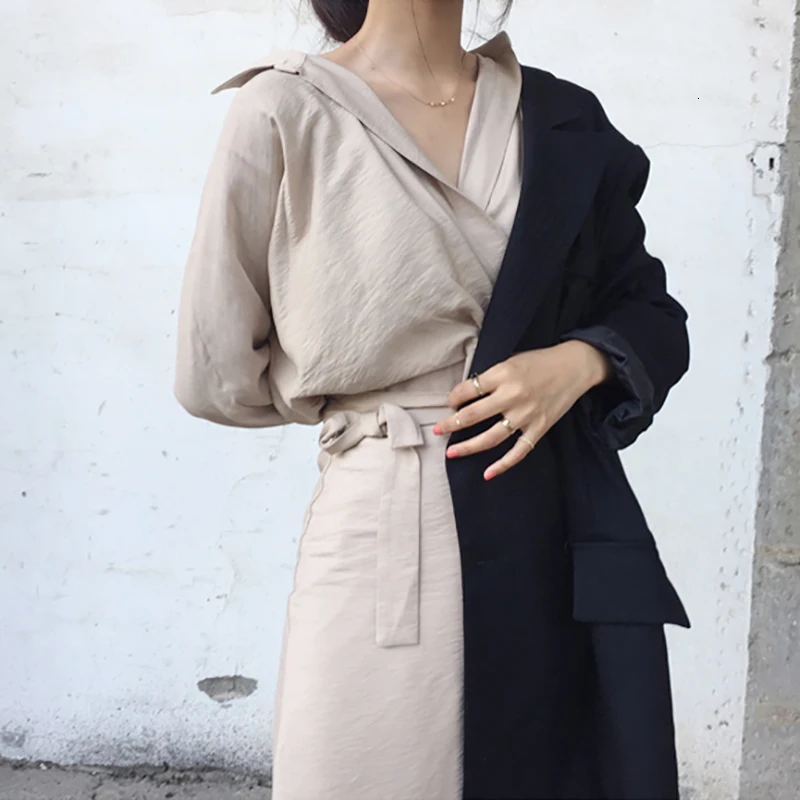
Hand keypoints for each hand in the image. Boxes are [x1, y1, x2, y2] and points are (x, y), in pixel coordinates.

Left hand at [433, 341, 611, 479]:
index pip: (468, 390)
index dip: (453, 398)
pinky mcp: (540, 427)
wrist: (574, 366)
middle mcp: (513, 395)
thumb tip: (464, 395)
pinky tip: (487, 473)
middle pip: (473, 415)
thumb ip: (491, 377)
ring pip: (491, 437)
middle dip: (451, 424)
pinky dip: (503, 464)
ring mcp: (526, 414)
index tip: (449, 404)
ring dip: (469, 446)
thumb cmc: (539, 362)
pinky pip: (519, 451)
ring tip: (451, 453)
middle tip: (438, 430)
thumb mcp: (511, 361)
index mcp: (503, 374)